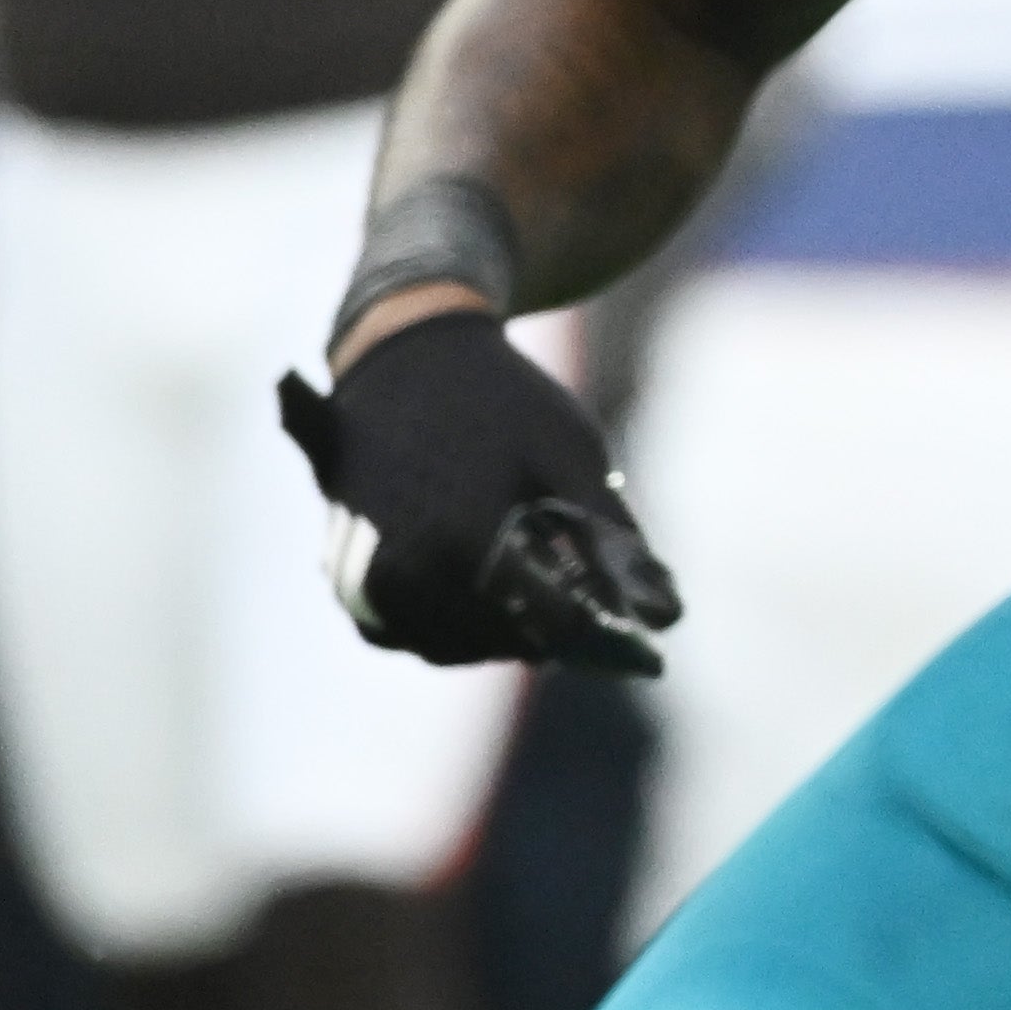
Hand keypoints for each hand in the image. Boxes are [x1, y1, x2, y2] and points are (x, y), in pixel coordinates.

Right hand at [274, 309, 680, 675]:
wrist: (409, 353)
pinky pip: (403, 630)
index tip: (646, 656)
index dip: (602, 638)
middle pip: (496, 641)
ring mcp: (363, 576)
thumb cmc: (504, 400)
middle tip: (594, 624)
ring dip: (499, 637)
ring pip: (447, 645)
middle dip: (551, 636)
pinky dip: (451, 628)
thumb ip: (615, 542)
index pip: (545, 622)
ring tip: (546, 607)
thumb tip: (667, 615)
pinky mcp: (343, 574)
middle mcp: (402, 566)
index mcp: (462, 535)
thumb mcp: (574, 458)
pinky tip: (492, 600)